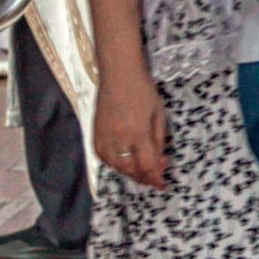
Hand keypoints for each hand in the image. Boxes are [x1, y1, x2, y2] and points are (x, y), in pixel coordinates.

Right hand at [94, 70, 168, 190]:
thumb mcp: (159, 115)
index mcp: (138, 133)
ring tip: (141, 170)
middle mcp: (119, 139)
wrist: (118, 73)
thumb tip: (159, 162)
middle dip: (144, 178)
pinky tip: (124, 162)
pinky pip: (104, 158)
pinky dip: (115, 164)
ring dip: (130, 173)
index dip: (156, 179)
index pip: (147, 166)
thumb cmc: (143, 90)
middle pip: (131, 170)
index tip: (162, 185)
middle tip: (154, 177)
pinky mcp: (95, 134)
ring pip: (116, 167)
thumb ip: (158, 141)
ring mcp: (104, 137)